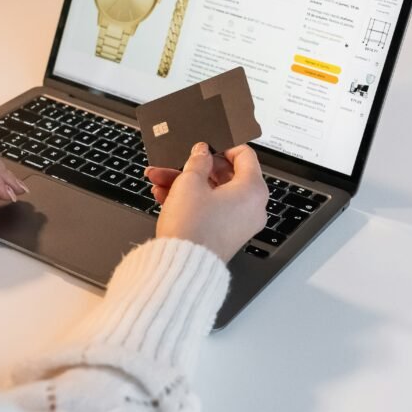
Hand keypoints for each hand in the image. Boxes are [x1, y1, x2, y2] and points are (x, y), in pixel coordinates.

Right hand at [145, 142, 268, 261]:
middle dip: (194, 167)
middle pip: (224, 175)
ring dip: (185, 183)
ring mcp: (239, 223)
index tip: (206, 145)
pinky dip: (190, 200)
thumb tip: (202, 153)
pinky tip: (164, 195)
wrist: (182, 265)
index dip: (222, 146)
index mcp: (252, 189)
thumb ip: (198, 161)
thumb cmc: (193, 228)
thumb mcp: (190, 183)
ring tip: (159, 180)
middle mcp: (252, 207)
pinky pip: (210, 209)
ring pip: (212, 193)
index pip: (244, 155)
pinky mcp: (225, 234)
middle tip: (175, 162)